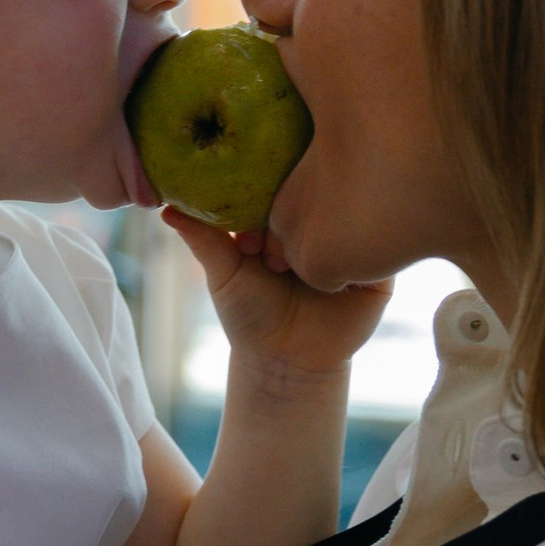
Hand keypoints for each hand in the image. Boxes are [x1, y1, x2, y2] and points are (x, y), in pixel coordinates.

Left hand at [161, 205, 393, 387]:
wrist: (287, 362)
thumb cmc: (251, 315)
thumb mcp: (224, 272)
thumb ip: (204, 238)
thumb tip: (165, 208)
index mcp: (287, 213)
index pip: (285, 182)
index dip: (265, 197)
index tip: (247, 233)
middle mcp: (321, 220)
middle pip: (319, 194)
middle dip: (289, 216)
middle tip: (265, 251)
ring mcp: (352, 239)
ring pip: (345, 216)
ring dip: (316, 235)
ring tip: (285, 268)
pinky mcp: (379, 267)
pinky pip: (377, 245)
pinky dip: (350, 250)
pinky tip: (321, 268)